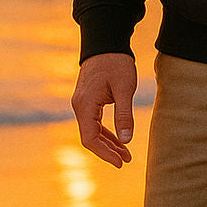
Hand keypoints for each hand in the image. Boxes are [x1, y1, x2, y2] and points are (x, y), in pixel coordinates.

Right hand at [71, 52, 137, 167]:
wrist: (105, 44)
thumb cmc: (116, 63)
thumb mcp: (124, 89)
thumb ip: (124, 115)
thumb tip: (126, 140)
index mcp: (85, 105)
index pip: (90, 138)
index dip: (104, 153)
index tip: (120, 162)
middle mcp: (79, 106)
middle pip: (90, 137)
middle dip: (108, 151)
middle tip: (126, 160)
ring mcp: (82, 104)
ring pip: (93, 131)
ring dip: (109, 143)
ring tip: (126, 154)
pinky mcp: (88, 101)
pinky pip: (95, 123)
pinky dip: (107, 133)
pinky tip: (120, 140)